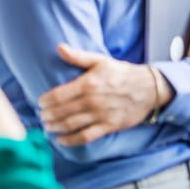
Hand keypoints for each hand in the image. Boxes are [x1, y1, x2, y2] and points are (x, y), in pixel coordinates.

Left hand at [38, 45, 173, 145]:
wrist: (149, 88)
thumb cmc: (122, 73)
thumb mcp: (101, 61)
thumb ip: (78, 57)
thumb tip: (59, 48)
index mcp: (88, 83)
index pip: (58, 95)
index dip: (45, 101)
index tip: (40, 103)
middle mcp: (93, 100)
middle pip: (61, 111)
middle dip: (47, 115)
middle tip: (41, 116)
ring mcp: (100, 115)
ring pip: (70, 125)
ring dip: (55, 127)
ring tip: (47, 126)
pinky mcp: (108, 126)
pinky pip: (85, 137)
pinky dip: (70, 140)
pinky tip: (61, 140)